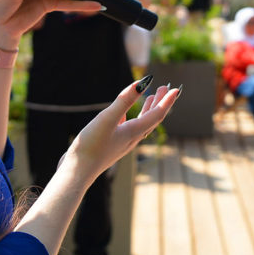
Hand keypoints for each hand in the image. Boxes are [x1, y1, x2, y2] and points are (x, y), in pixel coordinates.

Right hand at [63, 80, 180, 181]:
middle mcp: (132, 138)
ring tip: (151, 97)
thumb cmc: (92, 146)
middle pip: (152, 119)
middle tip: (165, 87)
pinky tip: (123, 114)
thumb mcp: (107, 118)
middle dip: (159, 102)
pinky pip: (128, 129)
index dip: (167, 101)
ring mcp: (121, 143)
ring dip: (148, 110)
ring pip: (141, 124)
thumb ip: (124, 100)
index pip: (157, 114)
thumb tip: (143, 82)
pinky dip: (131, 118)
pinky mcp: (111, 146)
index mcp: (134, 132)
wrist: (77, 172)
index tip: (176, 89)